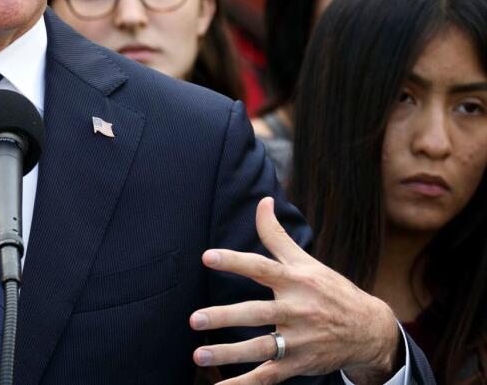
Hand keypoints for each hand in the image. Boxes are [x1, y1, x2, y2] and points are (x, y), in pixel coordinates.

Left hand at [189, 197, 399, 384]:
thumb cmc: (331, 290)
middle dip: (226, 317)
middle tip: (195, 319)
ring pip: (260, 348)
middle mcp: (297, 310)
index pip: (262, 268)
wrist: (370, 330)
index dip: (235, 261)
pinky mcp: (299, 364)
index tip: (208, 256)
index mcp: (296, 282)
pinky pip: (269, 376)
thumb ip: (277, 235)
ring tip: (200, 355)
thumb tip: (262, 200)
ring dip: (229, 354)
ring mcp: (299, 340)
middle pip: (257, 313)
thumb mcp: (306, 261)